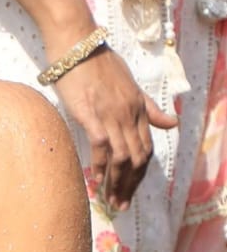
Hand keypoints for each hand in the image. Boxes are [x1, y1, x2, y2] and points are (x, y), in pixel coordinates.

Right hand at [51, 45, 176, 211]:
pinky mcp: (92, 115)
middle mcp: (129, 114)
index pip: (145, 148)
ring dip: (117, 183)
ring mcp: (112, 115)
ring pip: (122, 158)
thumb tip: (173, 123)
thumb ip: (149, 107)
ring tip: (110, 200)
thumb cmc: (98, 63)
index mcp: (138, 108)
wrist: (78, 46)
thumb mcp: (130, 84)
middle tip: (121, 205)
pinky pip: (102, 147)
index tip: (130, 191)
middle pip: (137, 158)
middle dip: (130, 185)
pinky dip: (100, 167)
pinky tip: (96, 181)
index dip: (140, 174)